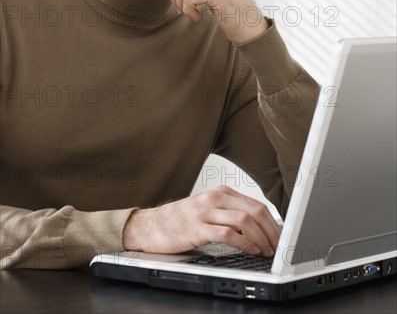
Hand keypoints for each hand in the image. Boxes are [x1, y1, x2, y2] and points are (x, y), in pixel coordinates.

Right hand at [122, 186, 280, 255]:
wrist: (150, 226)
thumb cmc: (180, 220)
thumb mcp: (208, 210)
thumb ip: (230, 214)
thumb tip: (258, 229)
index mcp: (221, 193)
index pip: (256, 204)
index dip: (273, 222)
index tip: (281, 237)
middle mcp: (215, 198)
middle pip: (254, 210)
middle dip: (271, 230)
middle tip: (278, 246)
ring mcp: (206, 212)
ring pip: (245, 220)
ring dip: (261, 237)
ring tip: (266, 250)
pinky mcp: (198, 228)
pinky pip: (228, 233)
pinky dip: (244, 242)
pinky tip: (250, 250)